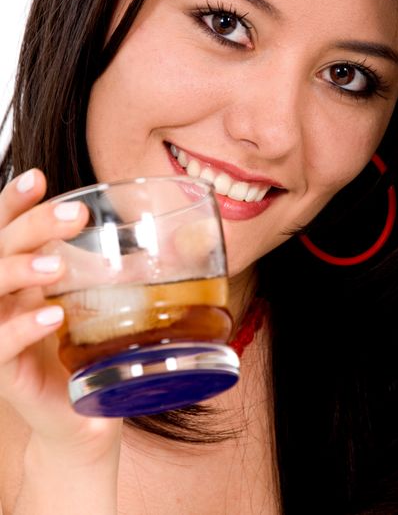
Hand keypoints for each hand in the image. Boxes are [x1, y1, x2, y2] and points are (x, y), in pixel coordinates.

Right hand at [0, 169, 120, 461]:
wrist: (85, 419)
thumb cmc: (93, 353)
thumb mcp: (105, 303)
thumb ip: (120, 270)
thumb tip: (181, 234)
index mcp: (25, 276)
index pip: (7, 228)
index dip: (15, 201)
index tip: (40, 177)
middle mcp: (5, 299)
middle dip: (31, 224)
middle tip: (76, 215)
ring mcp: (0, 333)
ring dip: (21, 269)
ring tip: (57, 264)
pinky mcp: (7, 373)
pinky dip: (23, 328)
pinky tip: (54, 317)